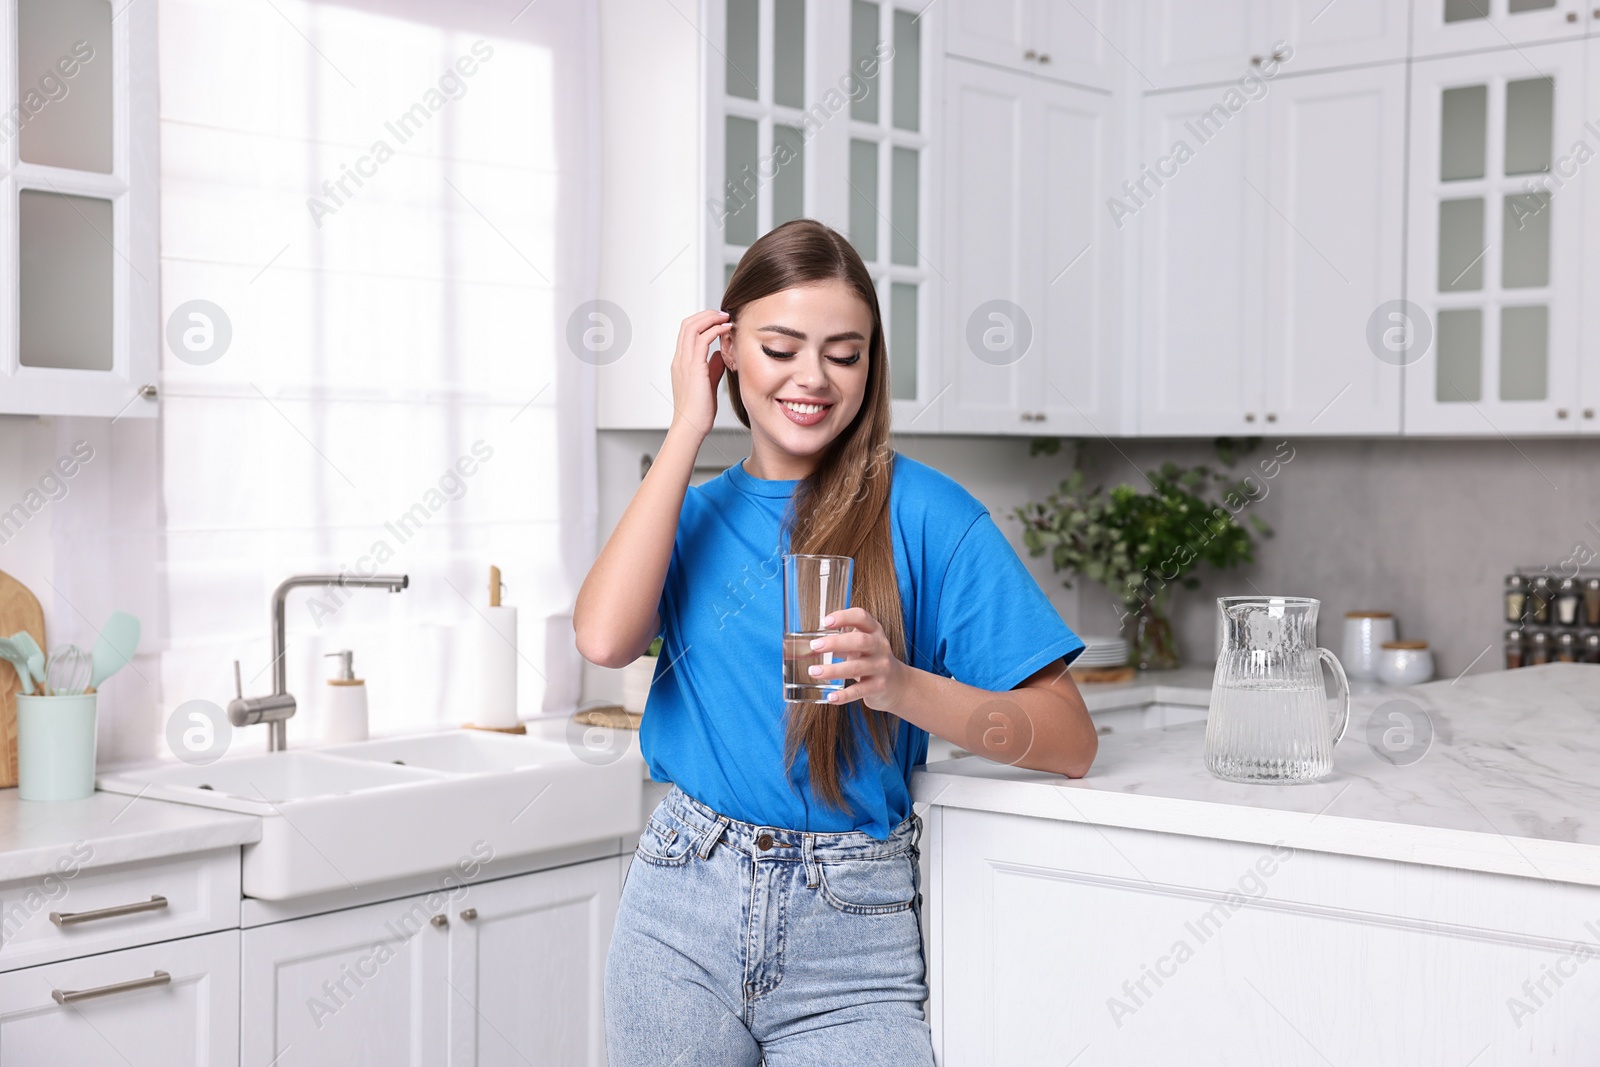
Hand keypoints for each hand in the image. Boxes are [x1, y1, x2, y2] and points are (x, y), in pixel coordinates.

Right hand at [669, 310, 732, 437]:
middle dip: (706, 314)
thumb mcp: (708, 382)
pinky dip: (714, 330)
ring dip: (711, 318)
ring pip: (692, 327)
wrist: (691, 426)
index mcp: (681, 362)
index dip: (702, 321)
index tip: (719, 320)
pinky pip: (701, 339)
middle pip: (687, 324)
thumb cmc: (699, 411)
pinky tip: (726, 329)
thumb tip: (721, 354)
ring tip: (726, 317)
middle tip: (723, 314)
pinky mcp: (693, 368)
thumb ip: (713, 367)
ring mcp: (684, 362)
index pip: (687, 332)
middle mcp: (680, 359)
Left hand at [807, 607, 908, 711]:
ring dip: (833, 670)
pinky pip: (859, 691)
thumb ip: (840, 642)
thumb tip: (809, 647)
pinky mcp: (879, 686)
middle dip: (835, 643)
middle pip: (860, 641)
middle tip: (814, 646)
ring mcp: (881, 667)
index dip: (843, 617)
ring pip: (857, 667)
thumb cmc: (871, 659)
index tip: (825, 621)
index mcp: (874, 631)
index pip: (861, 617)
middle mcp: (880, 646)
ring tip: (813, 671)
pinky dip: (843, 695)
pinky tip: (830, 697)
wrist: (898, 684)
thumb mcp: (861, 645)